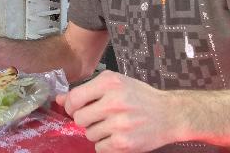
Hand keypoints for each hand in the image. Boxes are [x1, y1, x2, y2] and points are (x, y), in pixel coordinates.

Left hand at [57, 70, 178, 152]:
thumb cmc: (140, 97)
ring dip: (97, 133)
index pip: (74, 98)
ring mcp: (119, 124)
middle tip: (100, 117)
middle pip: (79, 118)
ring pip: (89, 134)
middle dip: (86, 120)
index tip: (76, 109)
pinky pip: (99, 148)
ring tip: (114, 126)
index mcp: (110, 83)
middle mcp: (114, 101)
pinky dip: (106, 145)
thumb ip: (87, 91)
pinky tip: (119, 136)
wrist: (170, 114)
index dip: (71, 106)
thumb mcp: (116, 85)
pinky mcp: (124, 143)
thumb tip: (58, 99)